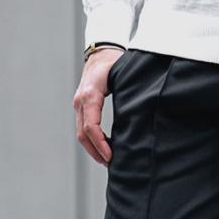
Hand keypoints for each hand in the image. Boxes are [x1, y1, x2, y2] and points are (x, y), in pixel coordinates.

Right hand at [73, 48, 123, 164]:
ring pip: (81, 133)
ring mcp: (79, 104)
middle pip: (83, 134)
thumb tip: (140, 118)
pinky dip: (93, 141)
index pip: (91, 126)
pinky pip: (84, 128)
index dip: (100, 144)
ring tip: (108, 160)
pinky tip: (105, 147)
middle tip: (111, 164)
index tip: (111, 157)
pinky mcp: (81, 107)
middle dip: (96, 151)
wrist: (101, 53)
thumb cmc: (114, 63)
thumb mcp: (123, 77)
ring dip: (93, 149)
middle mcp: (80, 100)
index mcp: (90, 94)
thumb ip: (129, 96)